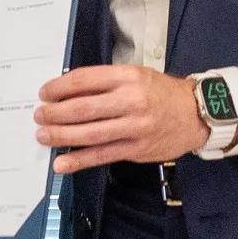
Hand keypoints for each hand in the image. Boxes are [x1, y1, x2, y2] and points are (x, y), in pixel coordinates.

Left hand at [35, 65, 207, 173]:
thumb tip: (66, 91)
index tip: (45, 93)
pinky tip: (62, 163)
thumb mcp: (135, 75)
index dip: (58, 87)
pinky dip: (78, 160)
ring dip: (60, 136)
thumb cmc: (161, 93)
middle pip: (82, 108)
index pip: (83, 80)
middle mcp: (130, 101)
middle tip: (40, 115)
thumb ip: (104, 82)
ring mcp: (135, 127)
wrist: (196, 114)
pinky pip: (102, 156)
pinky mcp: (137, 149)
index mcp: (127, 78)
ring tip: (43, 136)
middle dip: (54, 113)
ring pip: (89, 134)